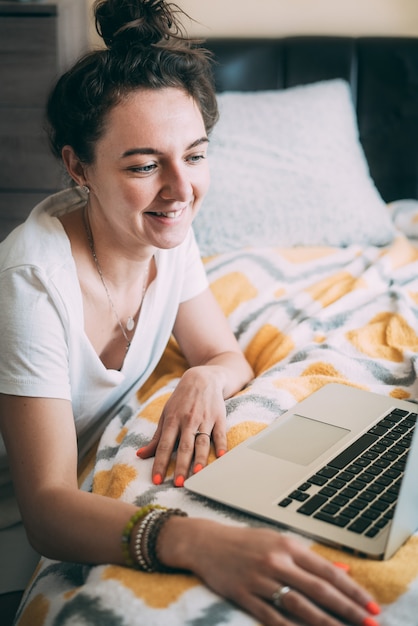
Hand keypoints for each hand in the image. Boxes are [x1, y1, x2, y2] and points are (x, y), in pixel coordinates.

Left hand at [136, 366, 227, 484]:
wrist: (203, 378)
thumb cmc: (181, 400)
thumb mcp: (166, 414)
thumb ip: (157, 437)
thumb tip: (140, 455)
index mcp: (173, 420)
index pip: (165, 445)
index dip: (161, 463)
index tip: (157, 479)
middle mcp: (188, 421)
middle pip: (185, 447)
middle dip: (181, 466)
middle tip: (179, 484)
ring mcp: (205, 420)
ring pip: (202, 442)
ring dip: (200, 459)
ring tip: (197, 474)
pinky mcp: (219, 418)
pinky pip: (220, 434)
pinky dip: (221, 445)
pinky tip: (221, 457)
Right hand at [165, 519, 379, 625]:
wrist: (207, 543)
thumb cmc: (245, 542)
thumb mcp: (278, 542)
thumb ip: (309, 559)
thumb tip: (341, 571)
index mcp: (288, 546)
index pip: (327, 571)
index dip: (352, 590)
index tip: (370, 605)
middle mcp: (277, 562)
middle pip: (319, 590)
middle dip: (348, 609)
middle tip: (370, 623)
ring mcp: (260, 580)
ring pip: (300, 606)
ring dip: (326, 624)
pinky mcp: (244, 595)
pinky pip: (272, 617)